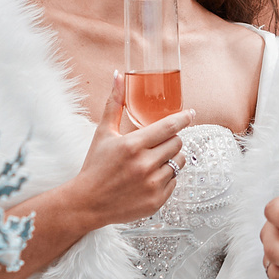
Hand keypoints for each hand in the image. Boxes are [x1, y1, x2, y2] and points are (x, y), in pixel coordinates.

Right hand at [65, 72, 196, 228]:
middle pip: (177, 143)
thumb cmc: (95, 166)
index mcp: (132, 145)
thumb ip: (114, 103)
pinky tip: (150, 177)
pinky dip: (166, 177)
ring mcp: (152, 184)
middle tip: (159, 142)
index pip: (169, 126)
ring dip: (171, 158)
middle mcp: (144, 164)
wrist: (87, 203)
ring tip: (154, 160)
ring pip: (179, 162)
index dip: (184, 118)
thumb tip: (118, 76)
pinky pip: (174, 181)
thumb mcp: (103, 133)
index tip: (191, 114)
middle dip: (172, 139)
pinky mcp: (157, 201)